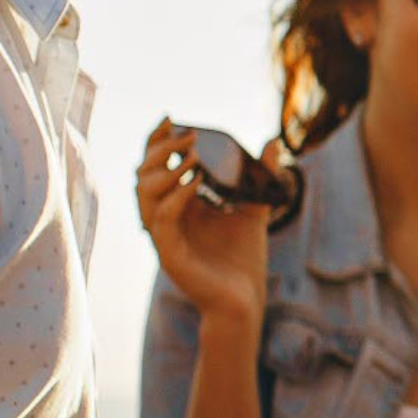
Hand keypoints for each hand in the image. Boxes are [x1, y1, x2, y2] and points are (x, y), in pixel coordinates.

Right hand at [135, 117, 272, 319]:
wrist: (245, 300)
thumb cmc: (244, 259)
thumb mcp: (255, 207)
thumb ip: (260, 175)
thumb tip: (273, 141)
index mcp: (178, 205)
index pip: (157, 166)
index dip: (158, 141)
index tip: (171, 117)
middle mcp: (165, 218)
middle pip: (144, 174)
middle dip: (161, 150)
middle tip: (189, 135)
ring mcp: (164, 236)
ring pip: (143, 195)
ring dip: (166, 171)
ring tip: (194, 157)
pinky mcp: (169, 254)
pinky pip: (160, 221)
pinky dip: (175, 198)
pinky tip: (194, 184)